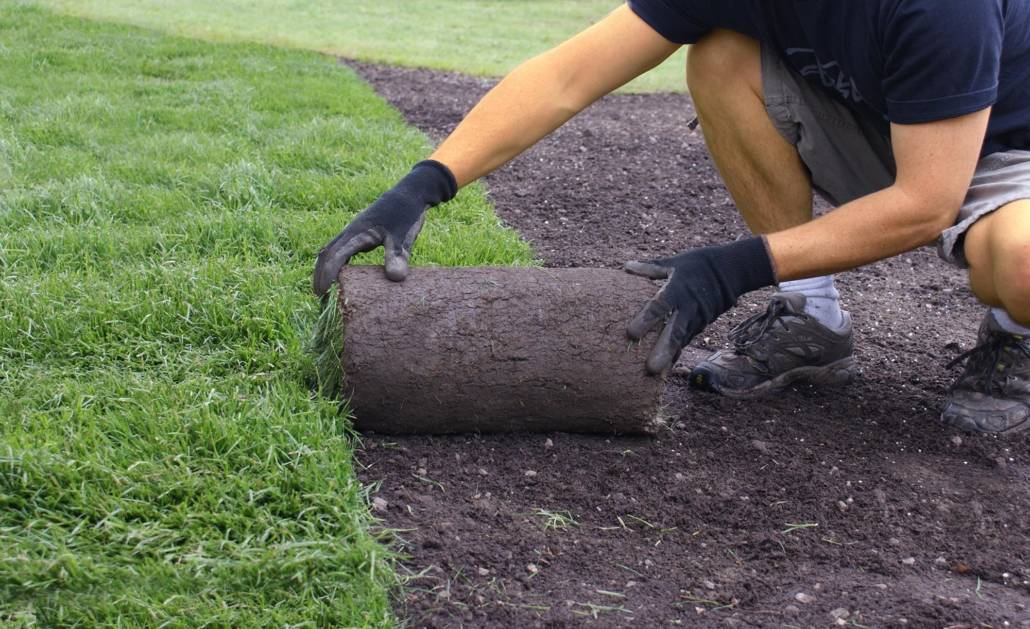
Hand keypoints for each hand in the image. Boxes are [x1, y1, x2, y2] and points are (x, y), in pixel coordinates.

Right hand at [313, 160, 456, 296]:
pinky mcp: (360, 234)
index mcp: (357, 233)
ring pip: (332, 251)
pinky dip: (337, 264)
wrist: (411, 194)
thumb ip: (398, 255)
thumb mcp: (404, 237)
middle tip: (319, 297)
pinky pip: (342, 250)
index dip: (327, 275)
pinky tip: (341, 277)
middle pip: (326, 254)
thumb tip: (395, 278)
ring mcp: (354, 232)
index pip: (335, 256)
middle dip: (320, 274)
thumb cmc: (406, 215)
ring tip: (325, 291)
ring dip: (325, 269)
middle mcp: (350, 232)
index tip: (323, 294)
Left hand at [624, 237, 775, 374]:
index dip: (646, 319)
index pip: (660, 306)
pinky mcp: (701, 325)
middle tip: (650, 368)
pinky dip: (677, 353)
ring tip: (655, 374)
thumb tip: (625, 267)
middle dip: (663, 350)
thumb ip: (649, 268)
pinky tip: (666, 367)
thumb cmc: (695, 265)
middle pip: (675, 331)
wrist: (729, 271)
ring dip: (669, 356)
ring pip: (682, 340)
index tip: (631, 333)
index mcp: (677, 289)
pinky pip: (686, 341)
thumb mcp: (673, 263)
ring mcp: (697, 319)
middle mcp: (688, 307)